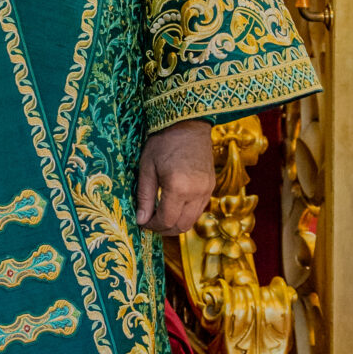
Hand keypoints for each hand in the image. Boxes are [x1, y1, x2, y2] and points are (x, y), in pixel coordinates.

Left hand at [135, 119, 215, 234]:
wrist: (188, 124)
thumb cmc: (163, 142)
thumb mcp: (147, 168)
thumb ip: (144, 196)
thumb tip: (140, 220)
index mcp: (178, 187)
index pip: (166, 220)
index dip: (152, 226)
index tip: (142, 223)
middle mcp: (197, 192)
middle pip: (181, 226)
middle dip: (164, 229)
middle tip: (149, 223)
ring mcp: (207, 190)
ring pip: (192, 221)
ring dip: (175, 223)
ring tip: (160, 216)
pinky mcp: (211, 186)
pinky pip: (199, 210)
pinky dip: (185, 214)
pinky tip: (173, 206)